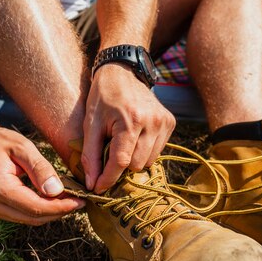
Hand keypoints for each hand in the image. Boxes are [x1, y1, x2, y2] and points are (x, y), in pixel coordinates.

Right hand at [0, 127, 84, 224]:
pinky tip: (54, 198)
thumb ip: (40, 168)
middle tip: (80, 199)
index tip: (80, 200)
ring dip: (52, 212)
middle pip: (34, 218)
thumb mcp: (23, 147)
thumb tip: (56, 191)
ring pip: (30, 220)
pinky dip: (42, 210)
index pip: (35, 207)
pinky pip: (24, 215)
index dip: (60, 207)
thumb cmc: (1, 142)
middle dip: (59, 211)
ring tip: (70, 198)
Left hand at [82, 64, 175, 192]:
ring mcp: (164, 122)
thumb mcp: (90, 124)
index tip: (98, 188)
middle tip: (109, 151)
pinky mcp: (170, 123)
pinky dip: (144, 150)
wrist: (123, 71)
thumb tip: (93, 184)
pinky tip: (135, 136)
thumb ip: (91, 156)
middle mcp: (152, 122)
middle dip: (121, 165)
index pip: (121, 162)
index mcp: (131, 120)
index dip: (108, 178)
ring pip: (148, 162)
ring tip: (123, 141)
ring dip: (133, 159)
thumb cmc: (102, 98)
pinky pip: (157, 151)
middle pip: (136, 166)